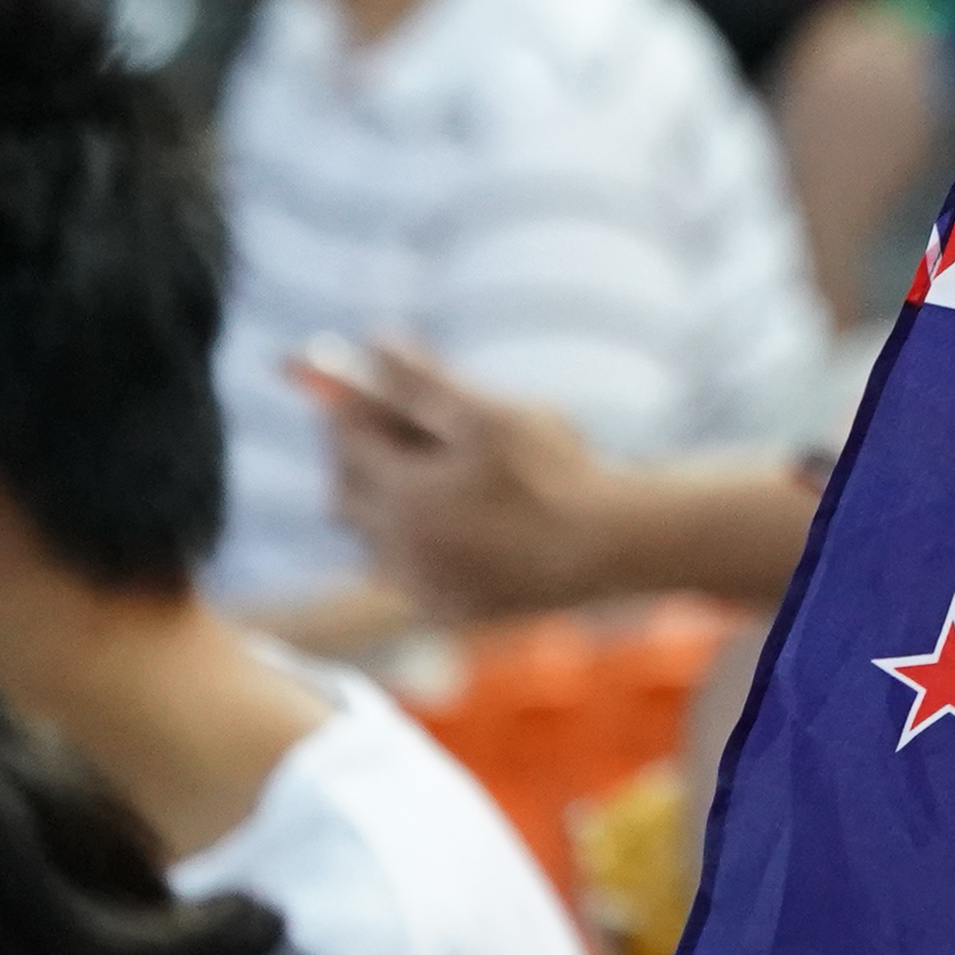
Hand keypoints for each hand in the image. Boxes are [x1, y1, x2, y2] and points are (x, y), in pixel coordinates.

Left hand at [302, 339, 633, 620]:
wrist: (610, 546)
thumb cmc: (554, 471)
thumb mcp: (486, 414)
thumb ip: (421, 381)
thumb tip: (374, 344)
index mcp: (403, 499)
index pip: (346, 441)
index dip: (353, 406)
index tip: (370, 385)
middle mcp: (400, 552)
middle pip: (344, 496)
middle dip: (358, 458)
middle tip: (394, 429)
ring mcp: (422, 587)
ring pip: (375, 538)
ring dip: (388, 502)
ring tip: (440, 473)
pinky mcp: (447, 611)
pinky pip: (409, 572)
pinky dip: (419, 542)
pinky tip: (466, 520)